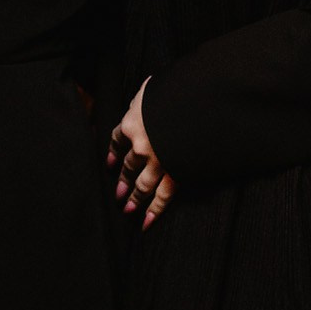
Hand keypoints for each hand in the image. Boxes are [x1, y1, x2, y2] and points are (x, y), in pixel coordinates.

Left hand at [108, 81, 175, 229]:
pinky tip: (146, 222)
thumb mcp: (154, 87)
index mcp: (133, 123)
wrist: (199, 103)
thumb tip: (147, 90)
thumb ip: (148, 94)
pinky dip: (155, 210)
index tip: (110, 163)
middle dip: (122, 180)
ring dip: (134, 198)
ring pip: (142, 185)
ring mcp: (158, 162)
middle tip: (118, 194)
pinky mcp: (176, 173)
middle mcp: (141, 145)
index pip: (118, 140)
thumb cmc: (177, 90)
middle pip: (128, 166)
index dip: (113, 152)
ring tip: (128, 209)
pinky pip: (164, 195)